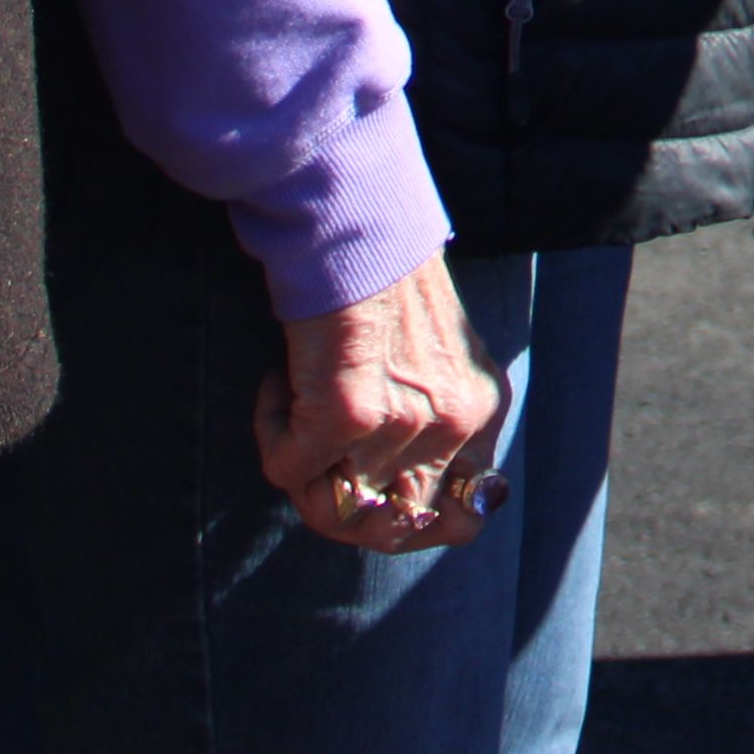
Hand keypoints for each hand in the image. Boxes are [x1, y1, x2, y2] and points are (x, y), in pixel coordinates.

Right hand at [255, 258, 500, 555]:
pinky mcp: (344, 416)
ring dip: (300, 469)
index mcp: (482, 411)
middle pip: (390, 529)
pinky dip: (271, 435)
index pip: (463, 519)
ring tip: (294, 413)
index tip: (368, 495)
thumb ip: (438, 425)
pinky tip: (280, 383)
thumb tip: (408, 511)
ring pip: (333, 508)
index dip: (408, 525)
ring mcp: (402, 424)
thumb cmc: (388, 283)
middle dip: (342, 510)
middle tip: (314, 459)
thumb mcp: (443, 359)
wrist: (358, 224)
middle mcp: (452, 424)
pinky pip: (287, 469)